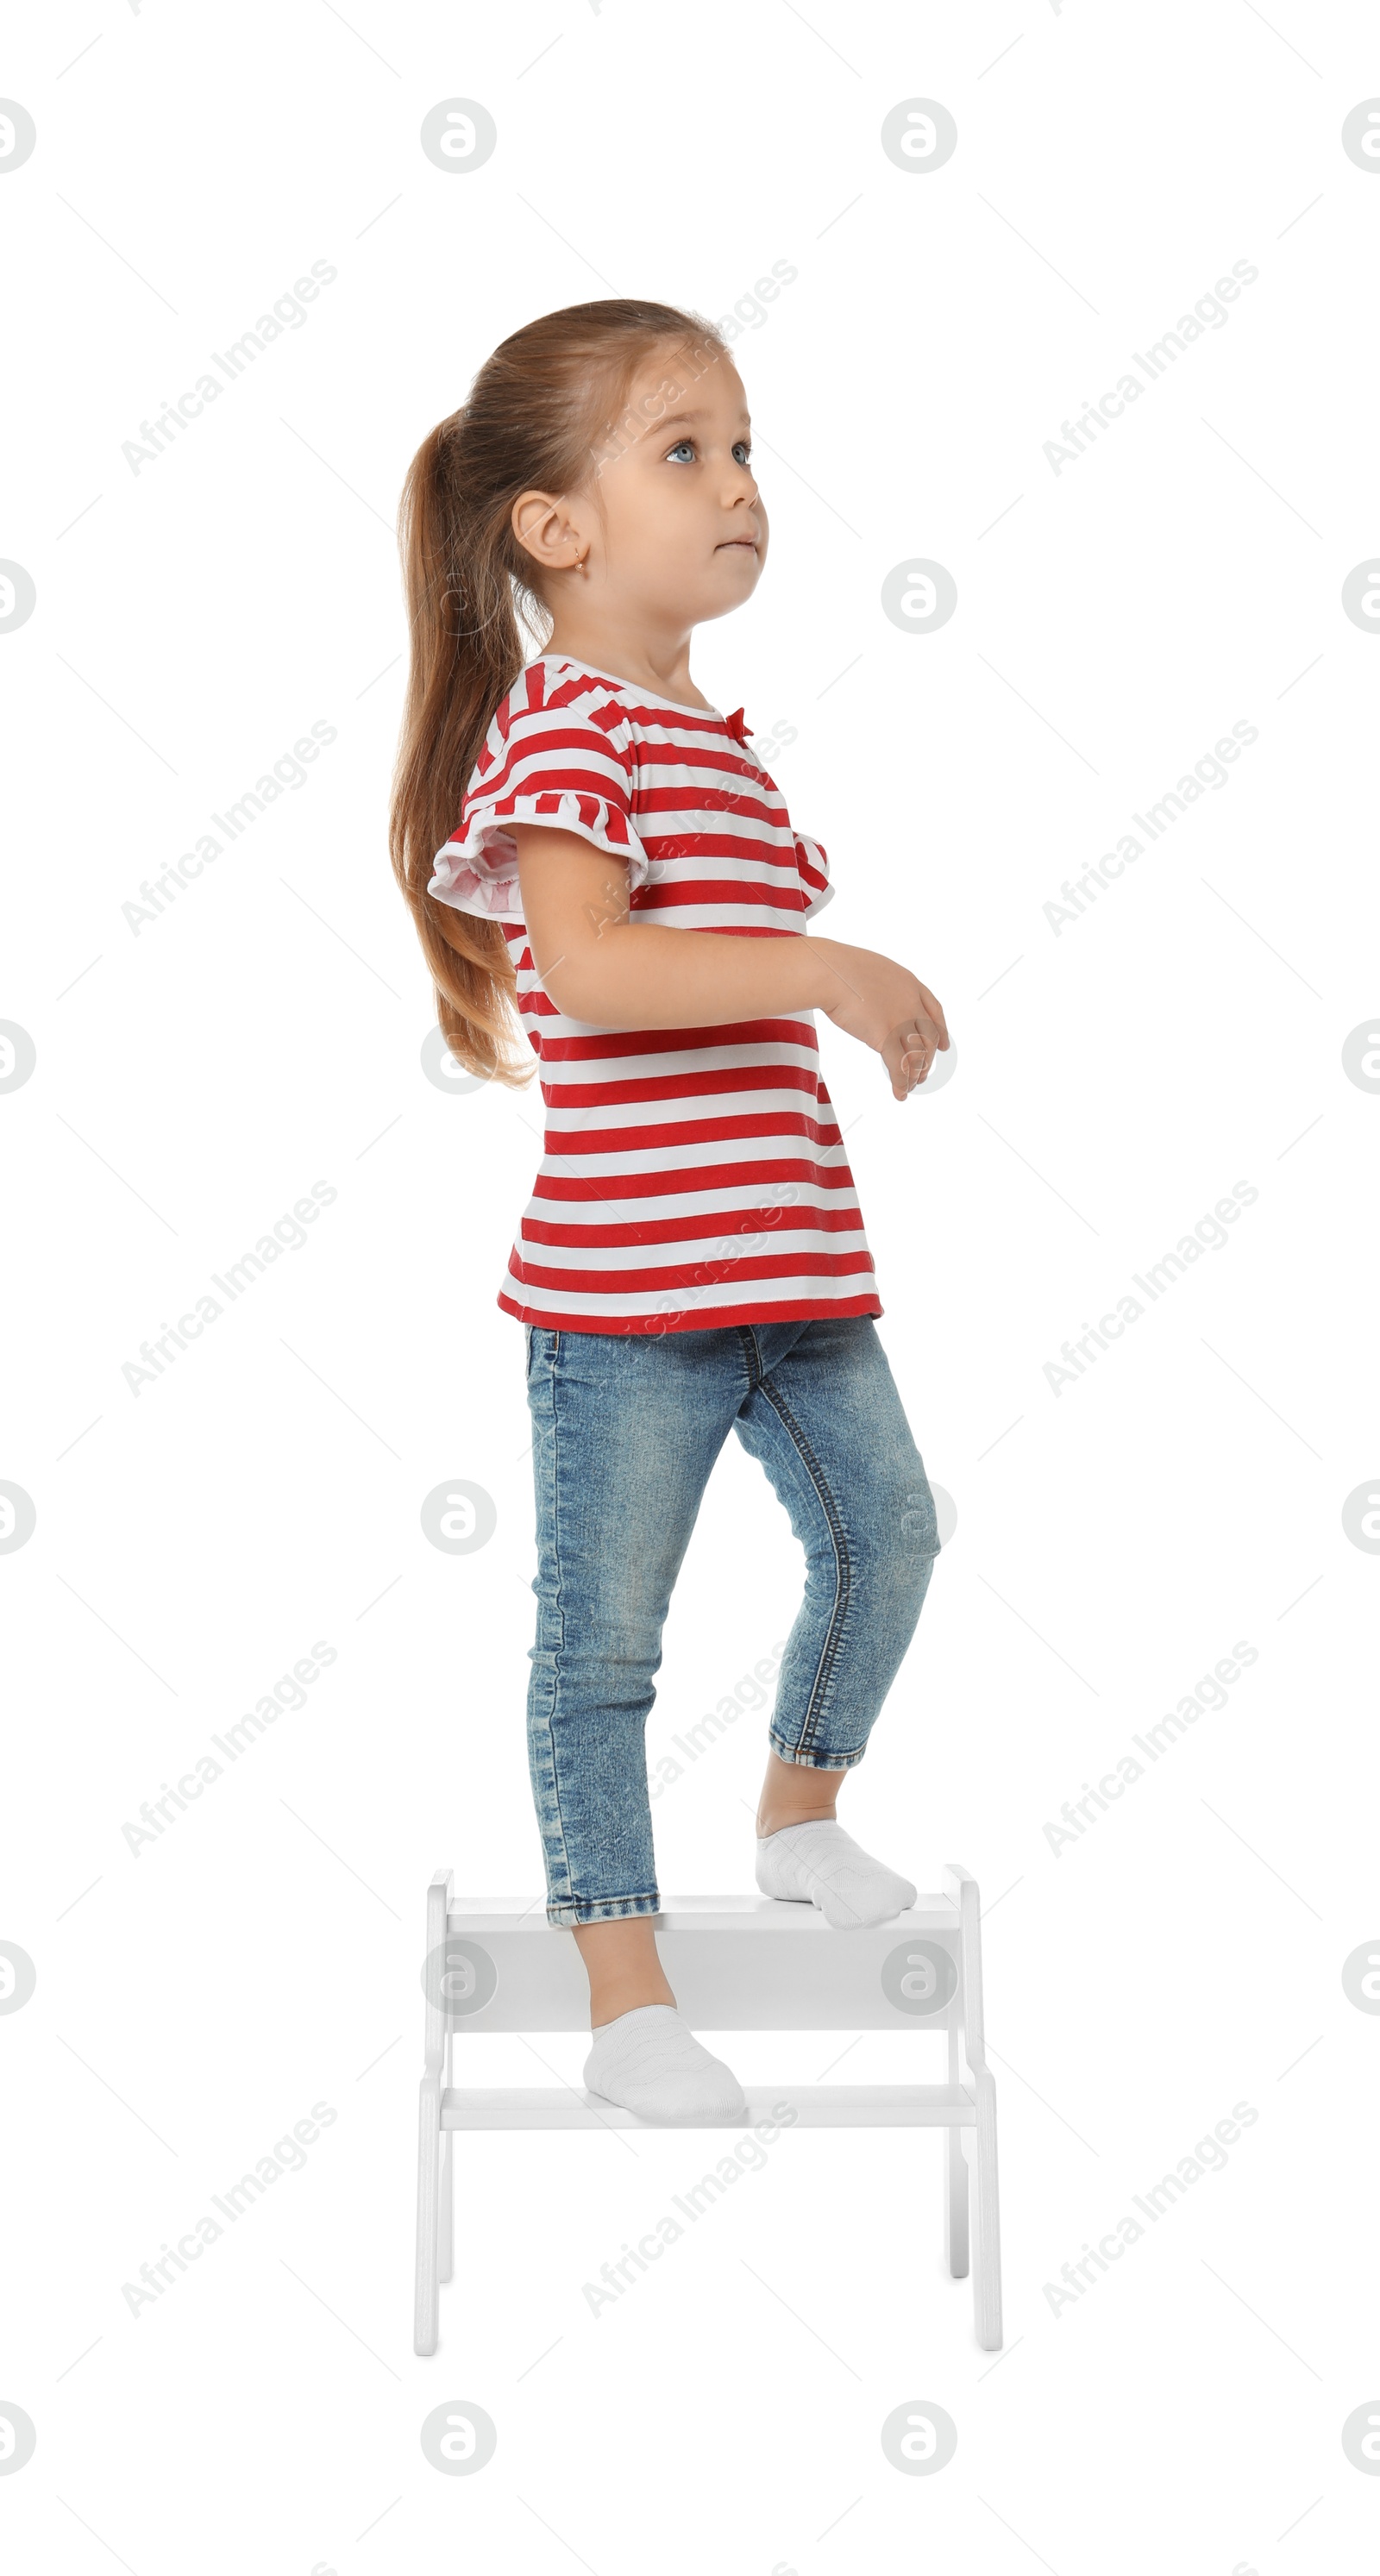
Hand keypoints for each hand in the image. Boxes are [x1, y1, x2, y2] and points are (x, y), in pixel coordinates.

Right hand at [816, 943, 950, 1100]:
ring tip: (911, 1086)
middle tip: (923, 1074)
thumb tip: (871, 1001)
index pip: (935, 1011)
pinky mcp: (886, 1037)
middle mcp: (911, 1003)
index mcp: (910, 983)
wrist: (830, 973)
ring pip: (917, 1055)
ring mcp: (901, 1020)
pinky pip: (900, 1067)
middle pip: (928, 1038)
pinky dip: (901, 1083)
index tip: (943, 1046)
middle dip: (927, 1059)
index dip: (941, 1031)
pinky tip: (900, 1094)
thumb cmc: (838, 969)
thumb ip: (880, 989)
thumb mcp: (871, 972)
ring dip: (915, 1074)